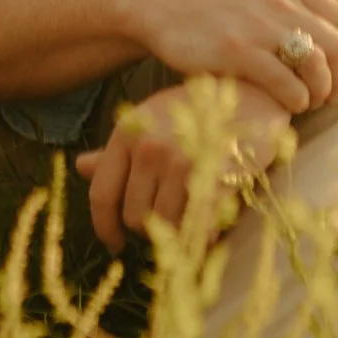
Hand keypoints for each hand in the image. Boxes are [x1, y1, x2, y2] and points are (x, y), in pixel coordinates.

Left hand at [76, 78, 291, 253]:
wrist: (256, 94)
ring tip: (192, 219)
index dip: (105, 227)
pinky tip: (209, 227)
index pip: (102, 194)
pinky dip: (202, 234)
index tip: (115, 243)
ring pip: (165, 226)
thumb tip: (81, 167)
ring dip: (177, 232)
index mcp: (129, 133)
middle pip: (134, 216)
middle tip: (168, 222)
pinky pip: (197, 226)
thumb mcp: (152, 120)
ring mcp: (183, 164)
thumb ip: (120, 151)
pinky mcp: (214, 178)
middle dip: (149, 228)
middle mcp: (150, 148)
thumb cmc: (201, 109)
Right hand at [124, 0, 337, 113]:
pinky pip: (285, 83)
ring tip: (309, 101)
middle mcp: (283, 2)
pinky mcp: (239, 52)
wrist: (167, 7)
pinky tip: (290, 104)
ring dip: (320, 93)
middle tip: (329, 94)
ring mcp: (260, 27)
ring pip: (316, 66)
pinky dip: (296, 100)